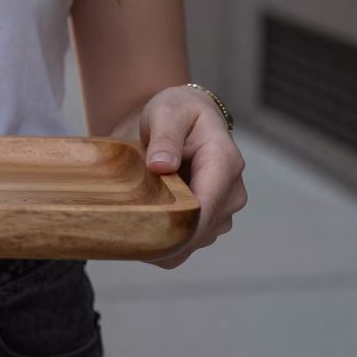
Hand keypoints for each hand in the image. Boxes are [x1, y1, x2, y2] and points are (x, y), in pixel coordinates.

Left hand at [140, 85, 246, 268]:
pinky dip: (165, 241)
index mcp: (225, 162)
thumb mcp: (166, 113)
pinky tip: (143, 227)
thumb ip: (165, 138)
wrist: (180, 119)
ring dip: (163, 236)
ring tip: (134, 215)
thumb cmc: (175, 111)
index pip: (206, 207)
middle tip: (124, 223)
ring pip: (192, 243)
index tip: (143, 232)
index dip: (178, 226)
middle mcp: (232, 192)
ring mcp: (223, 210)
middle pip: (199, 231)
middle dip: (164, 233)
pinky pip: (187, 245)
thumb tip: (162, 166)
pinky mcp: (210, 222)